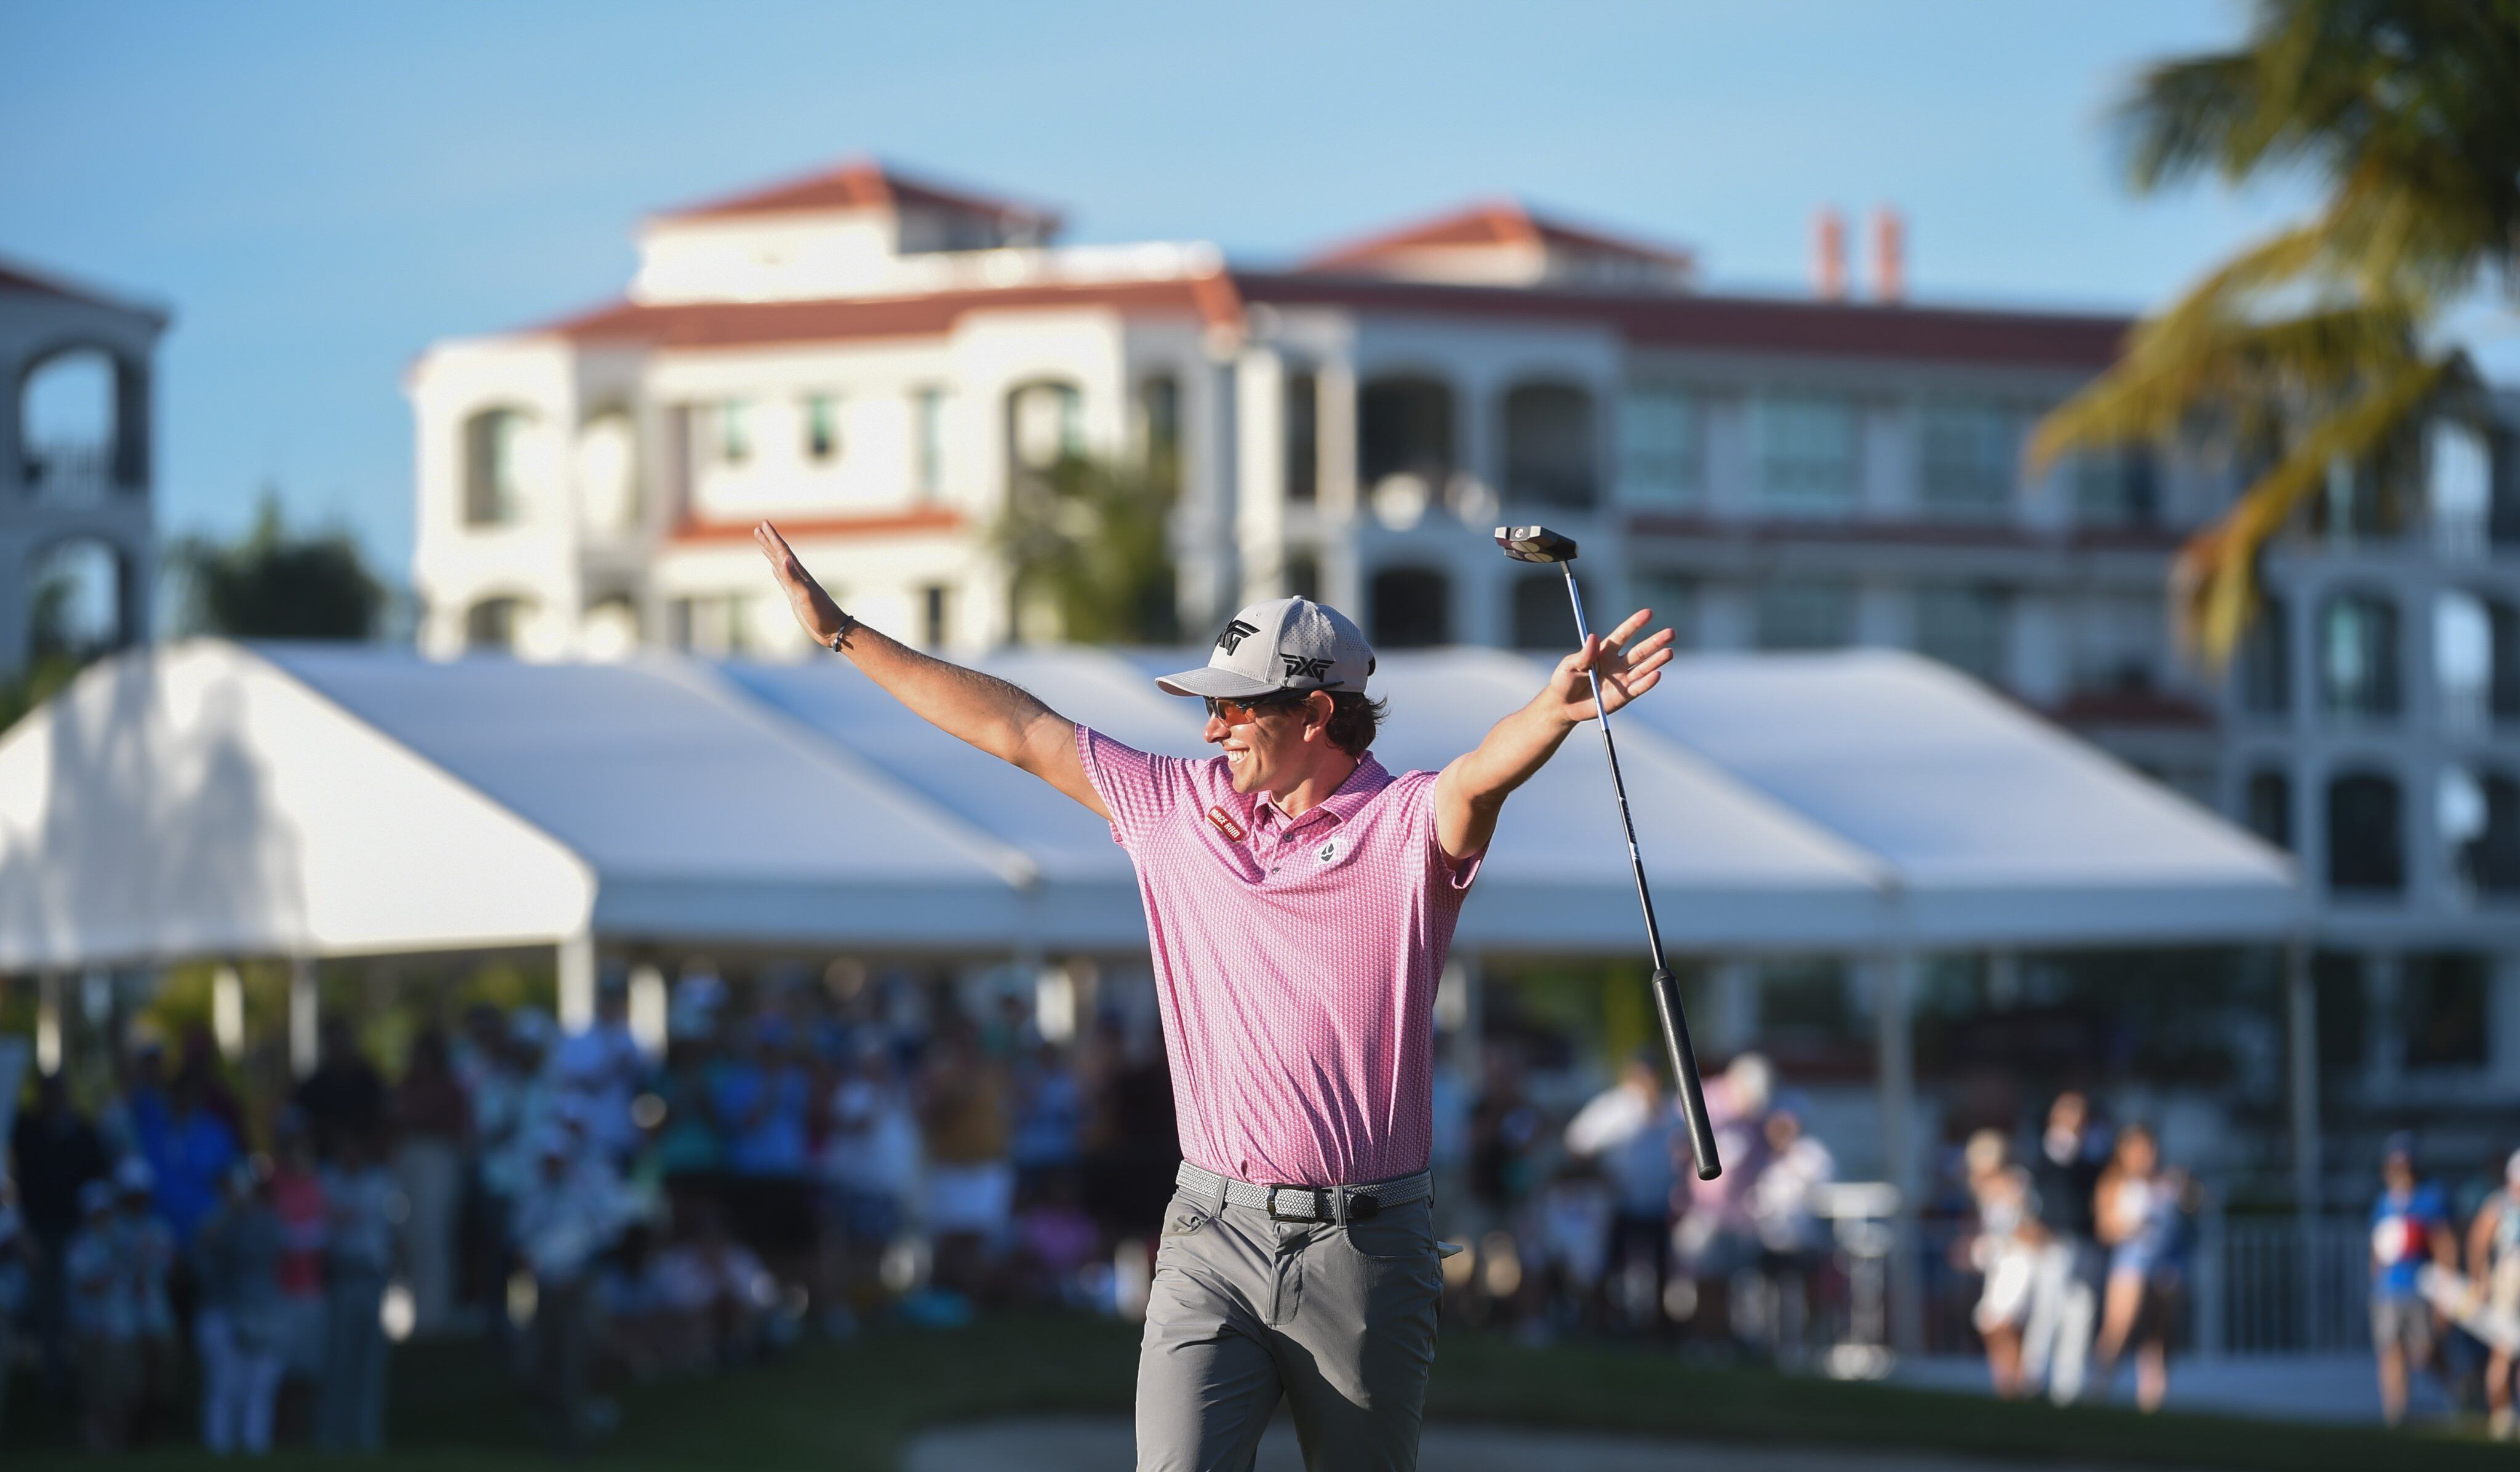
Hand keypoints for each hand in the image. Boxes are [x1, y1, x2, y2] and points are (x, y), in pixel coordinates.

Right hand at [754, 521, 845, 645]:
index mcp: (800, 574)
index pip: (783, 551)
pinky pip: (783, 580)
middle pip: (780, 554)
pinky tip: (775, 568)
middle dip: (769, 541)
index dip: (773, 537)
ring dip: (771, 554)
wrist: (833, 630)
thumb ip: (794, 578)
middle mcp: (798, 577)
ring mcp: (796, 587)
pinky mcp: (795, 597)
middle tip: (758, 528)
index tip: (763, 523)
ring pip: (780, 565)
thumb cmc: (821, 614)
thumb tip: (784, 558)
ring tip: (762, 544)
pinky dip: (778, 572)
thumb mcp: (806, 596)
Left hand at [1543, 610, 1674, 722]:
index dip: (1635, 624)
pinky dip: (1647, 682)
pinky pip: (1638, 688)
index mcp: (1604, 651)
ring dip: (1656, 661)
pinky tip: (1657, 674)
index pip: (1623, 634)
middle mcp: (1617, 663)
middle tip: (1671, 633)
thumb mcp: (1569, 666)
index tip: (1649, 613)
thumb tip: (1593, 637)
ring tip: (1669, 652)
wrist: (1564, 706)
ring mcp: (1622, 679)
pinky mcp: (1624, 696)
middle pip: (1640, 651)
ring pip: (1643, 668)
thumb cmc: (1564, 681)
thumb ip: (1583, 655)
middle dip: (1655, 642)